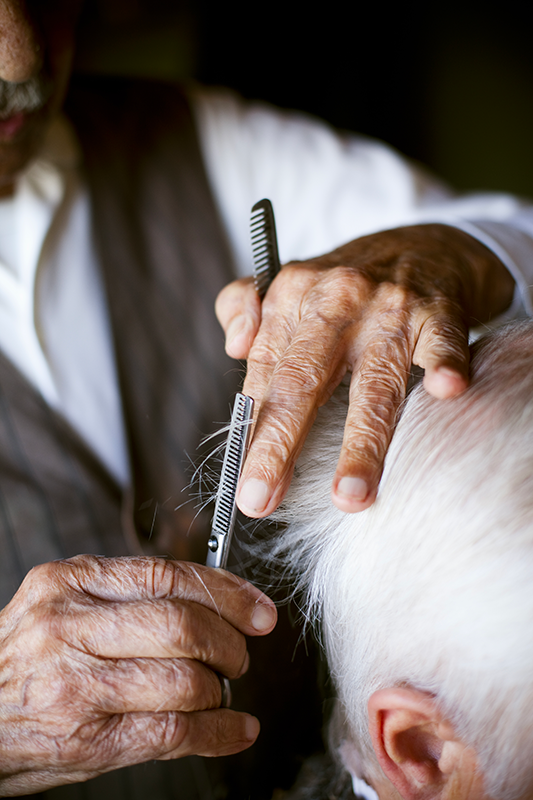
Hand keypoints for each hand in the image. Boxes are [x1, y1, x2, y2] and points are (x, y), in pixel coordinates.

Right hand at [0, 555, 276, 794]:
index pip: (167, 576)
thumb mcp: (60, 605)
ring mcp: (76, 685)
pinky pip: (173, 732)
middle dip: (230, 643)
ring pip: (185, 681)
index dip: (226, 591)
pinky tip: (235, 729)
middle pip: (182, 625)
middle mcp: (69, 627)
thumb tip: (212, 596)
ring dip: (221, 691)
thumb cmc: (27, 660)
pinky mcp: (86, 740)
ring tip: (221, 693)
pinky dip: (219, 733)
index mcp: (69, 582)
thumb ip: (123, 594)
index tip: (257, 608)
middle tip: (240, 655)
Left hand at [216, 224, 514, 514]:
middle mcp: (336, 300)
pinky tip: (446, 391)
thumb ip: (244, 307)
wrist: (426, 243)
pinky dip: (446, 363)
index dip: (250, 434)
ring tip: (349, 494)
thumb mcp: (289, 285)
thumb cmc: (349, 284)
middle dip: (280, 443)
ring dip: (363, 441)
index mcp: (291, 298)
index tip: (245, 487)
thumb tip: (234, 347)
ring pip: (373, 381)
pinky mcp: (439, 312)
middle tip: (261, 498)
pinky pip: (444, 341)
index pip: (265, 376)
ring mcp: (390, 307)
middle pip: (303, 380)